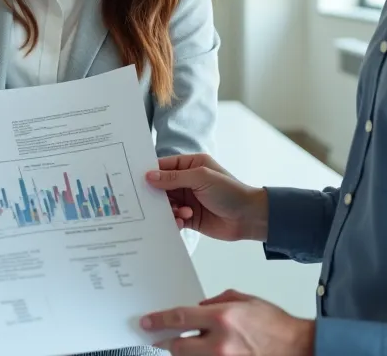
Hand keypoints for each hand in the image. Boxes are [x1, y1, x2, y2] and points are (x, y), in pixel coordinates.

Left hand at [141, 289, 313, 355]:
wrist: (299, 348)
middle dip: (168, 343)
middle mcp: (220, 343)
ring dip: (186, 354)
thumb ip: (218, 301)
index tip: (147, 323)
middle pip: (177, 347)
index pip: (179, 318)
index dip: (158, 321)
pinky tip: (204, 353)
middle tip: (161, 339)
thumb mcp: (245, 300)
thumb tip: (199, 307)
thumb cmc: (276, 326)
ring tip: (191, 346)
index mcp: (222, 318)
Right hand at [146, 154, 268, 241]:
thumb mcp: (201, 178)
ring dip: (169, 209)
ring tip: (180, 212)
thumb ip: (174, 177)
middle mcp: (187, 182)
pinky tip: (183, 221)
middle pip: (162, 187)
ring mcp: (188, 200)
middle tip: (152, 202)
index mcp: (191, 165)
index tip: (137, 181)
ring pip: (166, 204)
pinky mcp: (190, 217)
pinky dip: (175, 220)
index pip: (164, 166)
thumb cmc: (229, 192)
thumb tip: (149, 176)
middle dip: (157, 195)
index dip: (151, 173)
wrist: (249, 217)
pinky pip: (173, 218)